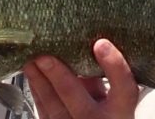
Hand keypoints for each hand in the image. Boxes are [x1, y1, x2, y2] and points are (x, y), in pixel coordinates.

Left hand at [24, 39, 138, 118]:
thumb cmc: (109, 114)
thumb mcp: (115, 98)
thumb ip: (104, 77)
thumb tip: (85, 48)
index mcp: (120, 110)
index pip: (124, 87)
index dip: (113, 65)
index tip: (101, 44)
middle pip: (76, 96)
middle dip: (57, 74)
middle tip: (45, 56)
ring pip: (52, 105)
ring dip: (39, 81)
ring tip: (30, 60)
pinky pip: (44, 112)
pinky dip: (36, 91)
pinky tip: (32, 76)